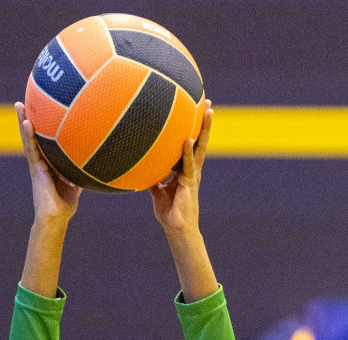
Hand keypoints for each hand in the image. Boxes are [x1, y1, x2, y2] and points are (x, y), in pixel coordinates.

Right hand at [17, 102, 80, 225]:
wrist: (55, 218)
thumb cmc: (65, 205)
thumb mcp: (76, 184)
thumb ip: (81, 172)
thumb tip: (95, 161)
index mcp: (48, 163)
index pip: (44, 141)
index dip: (41, 127)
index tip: (40, 110)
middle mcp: (40, 161)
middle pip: (34, 136)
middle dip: (29, 119)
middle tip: (25, 101)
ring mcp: (36, 164)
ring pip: (28, 139)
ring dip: (23, 122)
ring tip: (19, 105)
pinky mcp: (34, 169)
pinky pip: (31, 149)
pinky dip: (29, 135)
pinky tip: (28, 122)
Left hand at [150, 101, 212, 235]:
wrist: (177, 229)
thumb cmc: (168, 212)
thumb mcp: (157, 191)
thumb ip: (152, 178)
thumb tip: (140, 168)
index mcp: (185, 169)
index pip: (190, 144)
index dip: (193, 128)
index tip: (195, 110)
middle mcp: (192, 169)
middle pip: (200, 140)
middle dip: (204, 122)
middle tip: (207, 102)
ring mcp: (193, 174)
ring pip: (200, 148)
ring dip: (204, 129)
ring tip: (208, 111)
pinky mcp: (189, 183)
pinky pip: (188, 164)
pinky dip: (187, 152)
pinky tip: (187, 138)